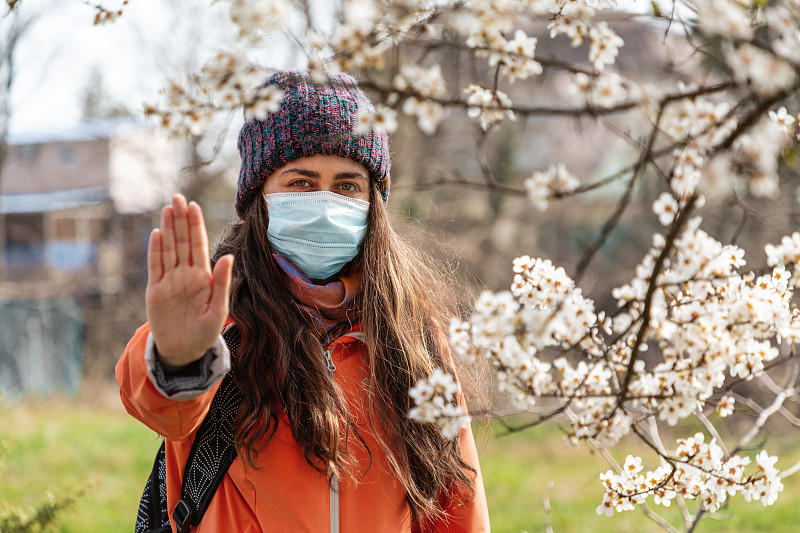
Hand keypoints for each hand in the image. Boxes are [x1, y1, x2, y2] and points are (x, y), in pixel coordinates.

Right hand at [145, 194, 233, 369]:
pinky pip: (155, 266)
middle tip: (178, 197)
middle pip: (182, 242)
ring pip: (168, 249)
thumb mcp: (219, 309)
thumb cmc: (205, 332)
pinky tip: (157, 233)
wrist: (184, 351)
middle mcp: (186, 274)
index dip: (196, 225)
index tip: (194, 206)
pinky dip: (155, 250)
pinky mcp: (155, 291)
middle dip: (181, 220)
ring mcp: (169, 281)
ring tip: (168, 208)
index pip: (199, 246)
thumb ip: (222, 282)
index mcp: (203, 277)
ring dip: (168, 229)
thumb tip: (229, 256)